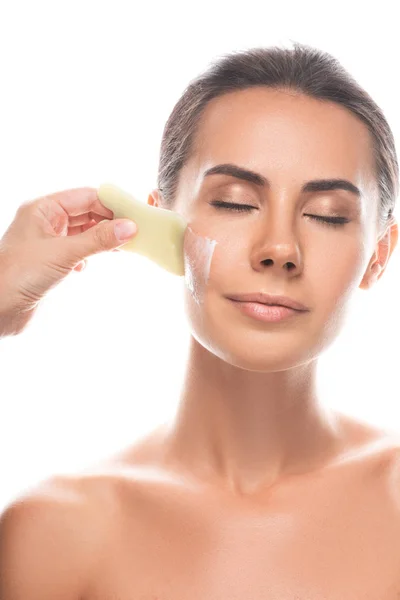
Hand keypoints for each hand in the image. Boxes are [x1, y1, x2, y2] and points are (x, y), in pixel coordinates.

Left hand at [0, 187, 137, 336]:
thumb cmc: (18, 275)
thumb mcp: (63, 253)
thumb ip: (98, 240)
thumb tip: (129, 227)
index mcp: (42, 209)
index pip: (85, 196)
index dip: (110, 204)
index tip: (133, 215)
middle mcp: (45, 221)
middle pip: (86, 213)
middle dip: (108, 222)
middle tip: (133, 232)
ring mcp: (48, 241)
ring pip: (83, 232)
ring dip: (101, 239)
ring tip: (123, 246)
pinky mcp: (51, 261)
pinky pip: (78, 249)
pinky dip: (90, 254)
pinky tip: (91, 264)